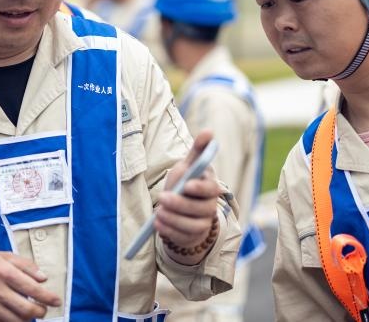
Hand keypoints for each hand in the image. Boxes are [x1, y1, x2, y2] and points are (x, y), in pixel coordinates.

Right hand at [0, 251, 61, 320]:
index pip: (32, 288)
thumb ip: (25, 264)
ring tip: (30, 313)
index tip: (56, 300)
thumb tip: (43, 277)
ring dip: (28, 319)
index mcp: (4, 272)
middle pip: (27, 309)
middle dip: (40, 312)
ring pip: (17, 320)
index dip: (48, 297)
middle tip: (43, 310)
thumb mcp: (3, 256)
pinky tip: (15, 317)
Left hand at [156, 131, 222, 261]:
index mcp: (210, 187)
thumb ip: (198, 150)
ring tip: (159, 212)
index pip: (210, 190)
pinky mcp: (191, 236)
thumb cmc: (186, 181)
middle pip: (200, 209)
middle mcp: (210, 207)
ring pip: (191, 226)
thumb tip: (209, 131)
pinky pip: (182, 237)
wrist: (180, 206)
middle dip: (180, 204)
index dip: (200, 188)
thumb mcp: (188, 165)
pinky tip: (158, 224)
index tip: (186, 185)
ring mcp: (202, 223)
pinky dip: (168, 231)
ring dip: (173, 219)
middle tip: (162, 198)